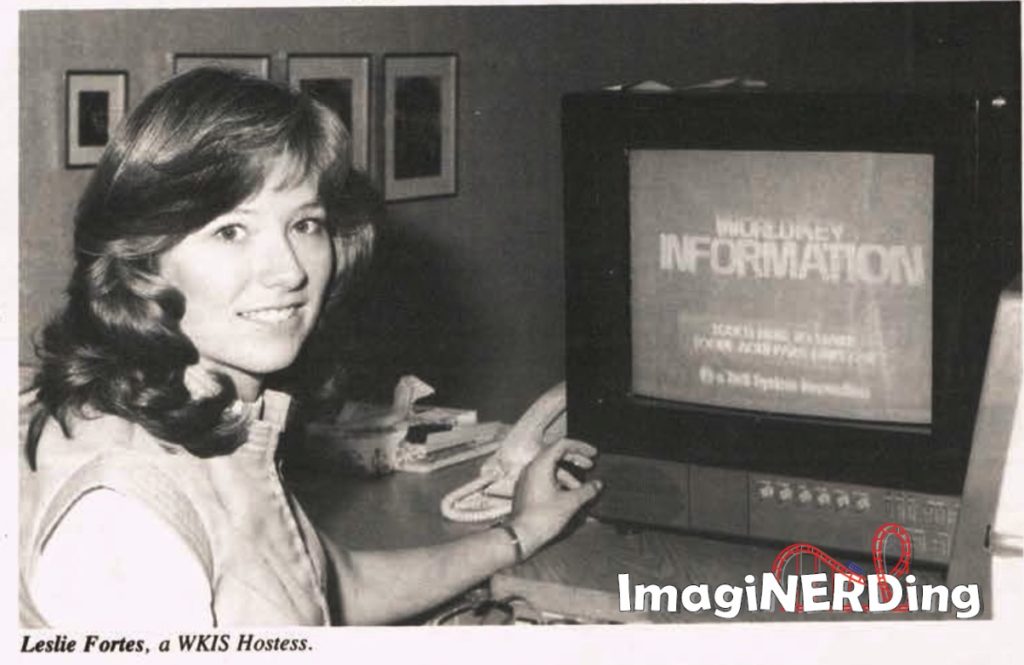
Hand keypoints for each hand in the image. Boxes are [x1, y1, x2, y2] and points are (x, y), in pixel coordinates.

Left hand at [508, 438, 601, 557]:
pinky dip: (559, 483)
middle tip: (590, 465)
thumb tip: (598, 484)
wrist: (521, 535)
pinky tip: (569, 496)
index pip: (562, 445)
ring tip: (581, 490)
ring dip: (568, 476)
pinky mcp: (527, 490)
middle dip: (575, 459)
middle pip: (556, 454)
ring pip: (551, 469)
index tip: (593, 454)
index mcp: (540, 465)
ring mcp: (527, 479)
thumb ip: (587, 491)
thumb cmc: (543, 517)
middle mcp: (532, 468)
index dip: (580, 447)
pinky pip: (545, 479)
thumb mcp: (570, 502)